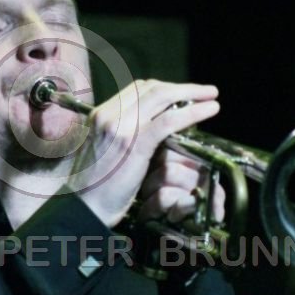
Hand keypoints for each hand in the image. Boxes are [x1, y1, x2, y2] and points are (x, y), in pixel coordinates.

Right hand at [66, 79, 219, 226]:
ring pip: (162, 97)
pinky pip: (169, 121)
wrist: (83, 207)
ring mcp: (121, 127)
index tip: (181, 95)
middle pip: (150, 88)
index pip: (136, 89)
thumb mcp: (103, 151)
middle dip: (180, 88)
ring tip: (211, 96)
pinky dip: (192, 112)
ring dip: (191, 94)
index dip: (164, 89)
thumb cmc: (94, 187)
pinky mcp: (135, 143)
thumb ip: (121, 134)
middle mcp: (109, 115)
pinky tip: (208, 110)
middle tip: (203, 91)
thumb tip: (148, 128)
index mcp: (100, 115)